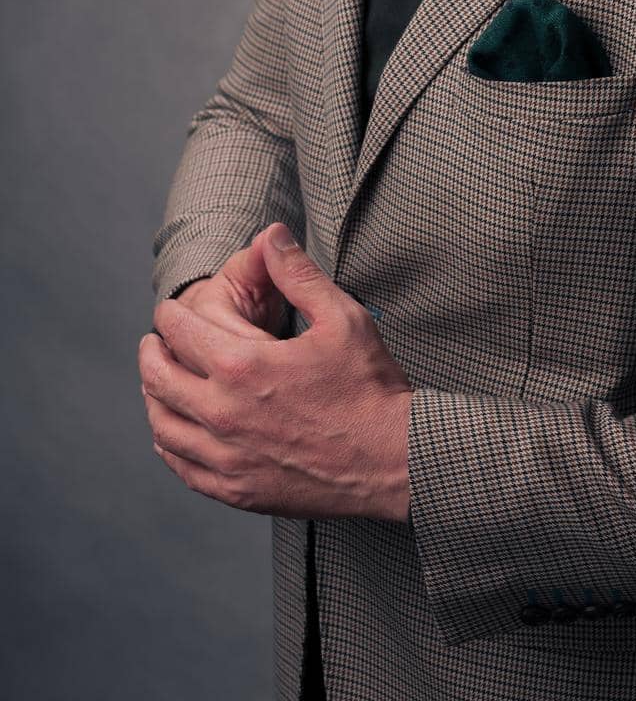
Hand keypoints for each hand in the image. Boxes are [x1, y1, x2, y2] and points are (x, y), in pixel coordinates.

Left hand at [140, 223, 413, 522]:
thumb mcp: (342, 317)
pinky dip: (169, 444)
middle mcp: (223, 413)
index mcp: (243, 365)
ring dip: (153, 397)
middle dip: (152, 352)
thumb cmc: (370, 387)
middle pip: (158, 378)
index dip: (169, 315)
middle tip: (155, 341)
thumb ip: (298, 273)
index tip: (170, 310)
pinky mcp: (236, 490)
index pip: (179, 331)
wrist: (392, 460)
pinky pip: (182, 467)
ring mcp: (227, 457)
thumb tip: (271, 236)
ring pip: (163, 425)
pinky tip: (174, 432)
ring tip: (159, 381)